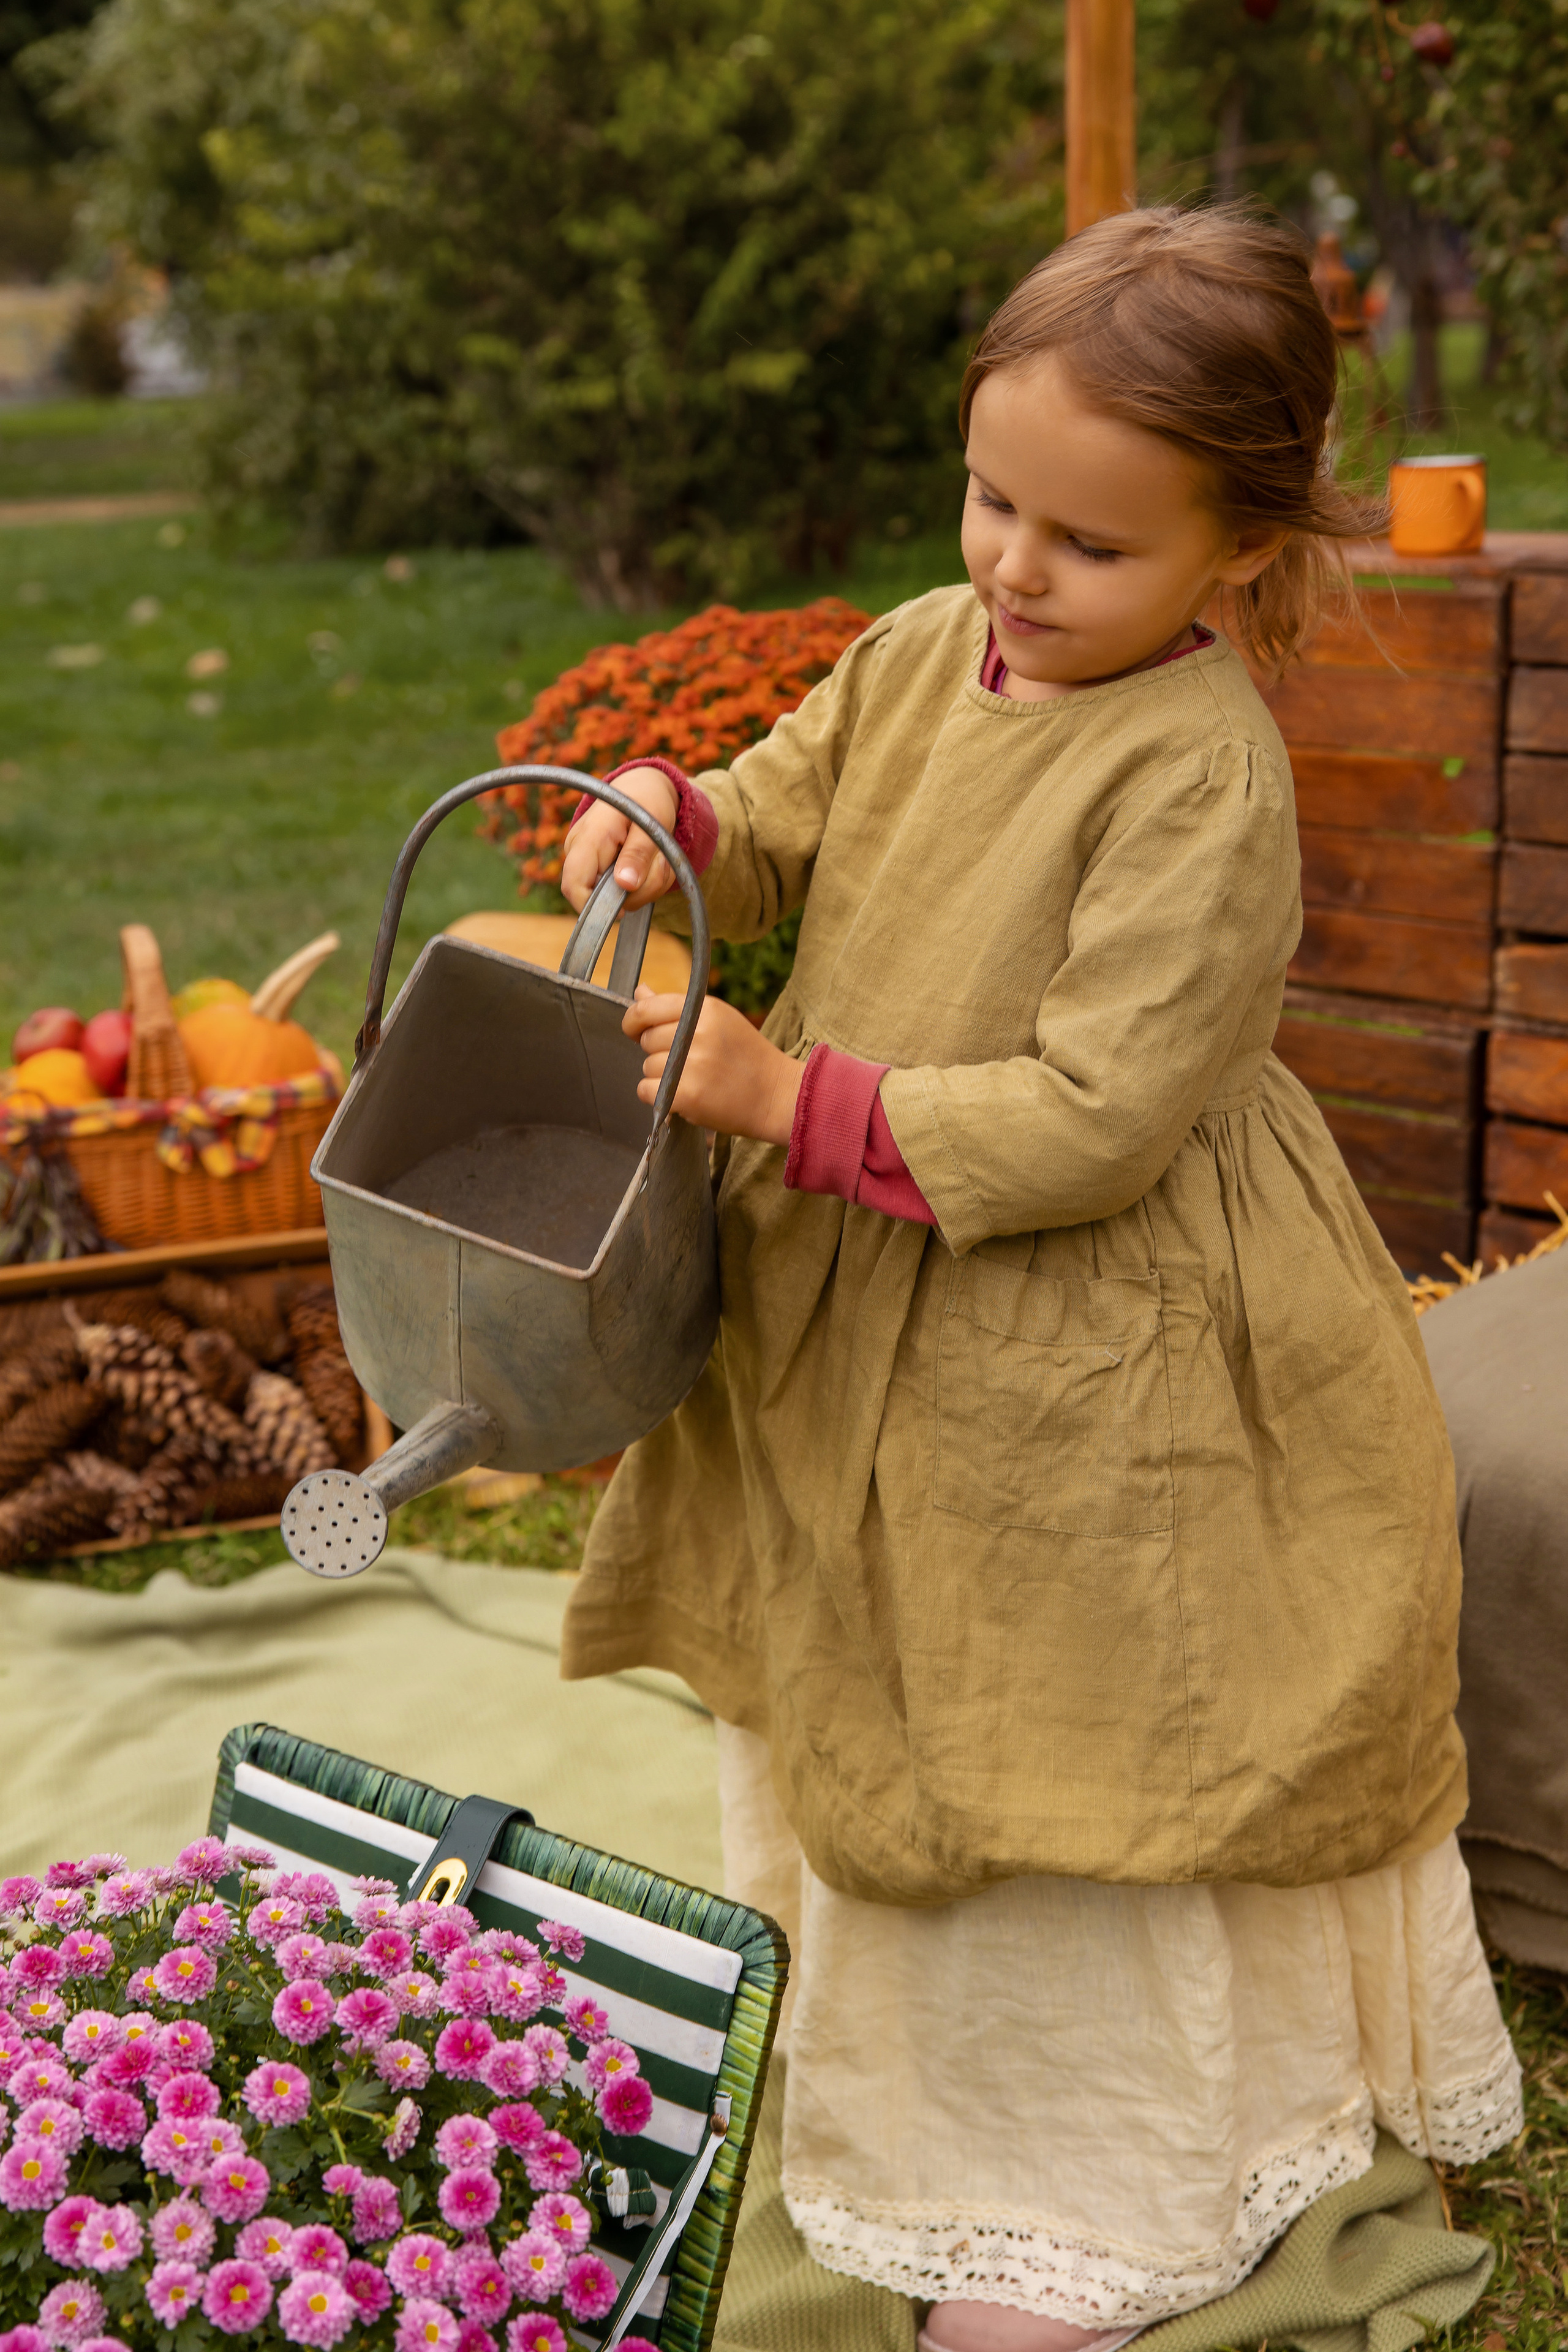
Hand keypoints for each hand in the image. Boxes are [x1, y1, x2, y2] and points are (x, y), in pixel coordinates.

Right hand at [560, 766, 678, 911]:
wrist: (642, 788)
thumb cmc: (647, 801)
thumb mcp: (652, 823)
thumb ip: (638, 854)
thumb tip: (626, 884)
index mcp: (589, 836)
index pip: (573, 885)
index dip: (594, 907)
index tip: (624, 908)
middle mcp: (579, 850)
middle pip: (597, 897)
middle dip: (636, 892)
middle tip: (660, 865)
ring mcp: (586, 860)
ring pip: (616, 898)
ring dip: (646, 886)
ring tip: (657, 858)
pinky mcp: (598, 869)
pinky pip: (621, 891)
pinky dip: (643, 884)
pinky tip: (650, 863)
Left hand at [624, 988, 804, 1143]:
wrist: (776, 1095)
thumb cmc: (745, 1056)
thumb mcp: (717, 1020)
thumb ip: (675, 1007)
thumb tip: (639, 991)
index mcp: (706, 1009)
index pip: (647, 1008)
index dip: (632, 1020)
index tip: (634, 1030)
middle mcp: (698, 1033)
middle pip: (646, 1039)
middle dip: (658, 1051)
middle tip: (688, 1061)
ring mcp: (693, 1065)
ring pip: (647, 1067)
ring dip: (662, 1076)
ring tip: (694, 1078)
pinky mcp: (689, 1094)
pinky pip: (647, 1090)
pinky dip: (658, 1096)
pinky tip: (682, 1095)